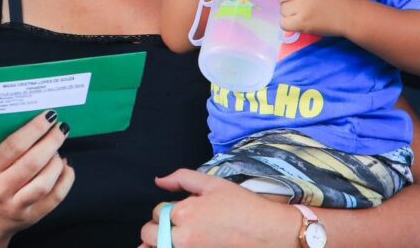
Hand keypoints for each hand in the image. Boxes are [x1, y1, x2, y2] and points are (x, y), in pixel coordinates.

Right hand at [0, 110, 73, 246]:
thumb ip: (9, 148)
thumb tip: (40, 127)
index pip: (14, 145)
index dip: (35, 129)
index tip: (48, 117)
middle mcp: (1, 188)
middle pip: (33, 162)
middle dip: (52, 142)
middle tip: (61, 129)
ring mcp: (17, 205)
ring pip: (45, 182)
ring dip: (57, 162)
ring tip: (58, 151)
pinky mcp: (32, 217)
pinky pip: (55, 197)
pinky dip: (66, 179)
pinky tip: (66, 167)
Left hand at [138, 170, 300, 246]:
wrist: (271, 233)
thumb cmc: (244, 207)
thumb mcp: (213, 184)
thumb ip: (181, 179)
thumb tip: (159, 181)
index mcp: (183, 213)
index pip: (156, 213)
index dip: (165, 210)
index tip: (180, 212)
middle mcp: (182, 238)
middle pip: (149, 234)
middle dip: (157, 228)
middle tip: (175, 227)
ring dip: (160, 243)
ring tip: (175, 239)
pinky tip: (186, 245)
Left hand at [278, 0, 353, 36]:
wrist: (350, 15)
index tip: (295, 0)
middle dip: (288, 4)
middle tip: (299, 10)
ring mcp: (302, 9)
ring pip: (283, 11)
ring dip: (290, 15)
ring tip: (301, 17)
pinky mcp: (303, 23)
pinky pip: (284, 24)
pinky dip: (288, 25)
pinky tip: (297, 25)